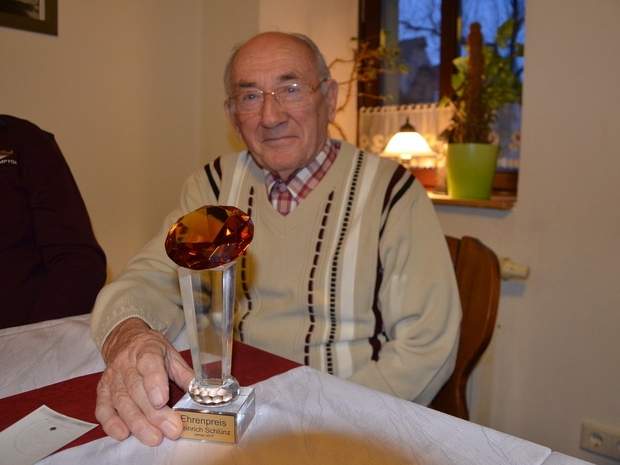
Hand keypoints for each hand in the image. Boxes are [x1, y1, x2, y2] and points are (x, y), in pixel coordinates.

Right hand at [95, 318, 192, 445]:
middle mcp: (126, 364)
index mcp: (147, 350)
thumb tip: (200, 393)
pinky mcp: (102, 390)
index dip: (154, 383)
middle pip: (137, 390)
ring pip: (122, 402)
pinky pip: (103, 409)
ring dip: (137, 423)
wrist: (125, 341)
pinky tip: (124, 434)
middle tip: (171, 429)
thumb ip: (185, 374)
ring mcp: (112, 378)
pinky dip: (112, 423)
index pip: (149, 364)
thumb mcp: (171, 355)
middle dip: (154, 413)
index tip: (162, 401)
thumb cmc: (152, 350)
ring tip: (154, 437)